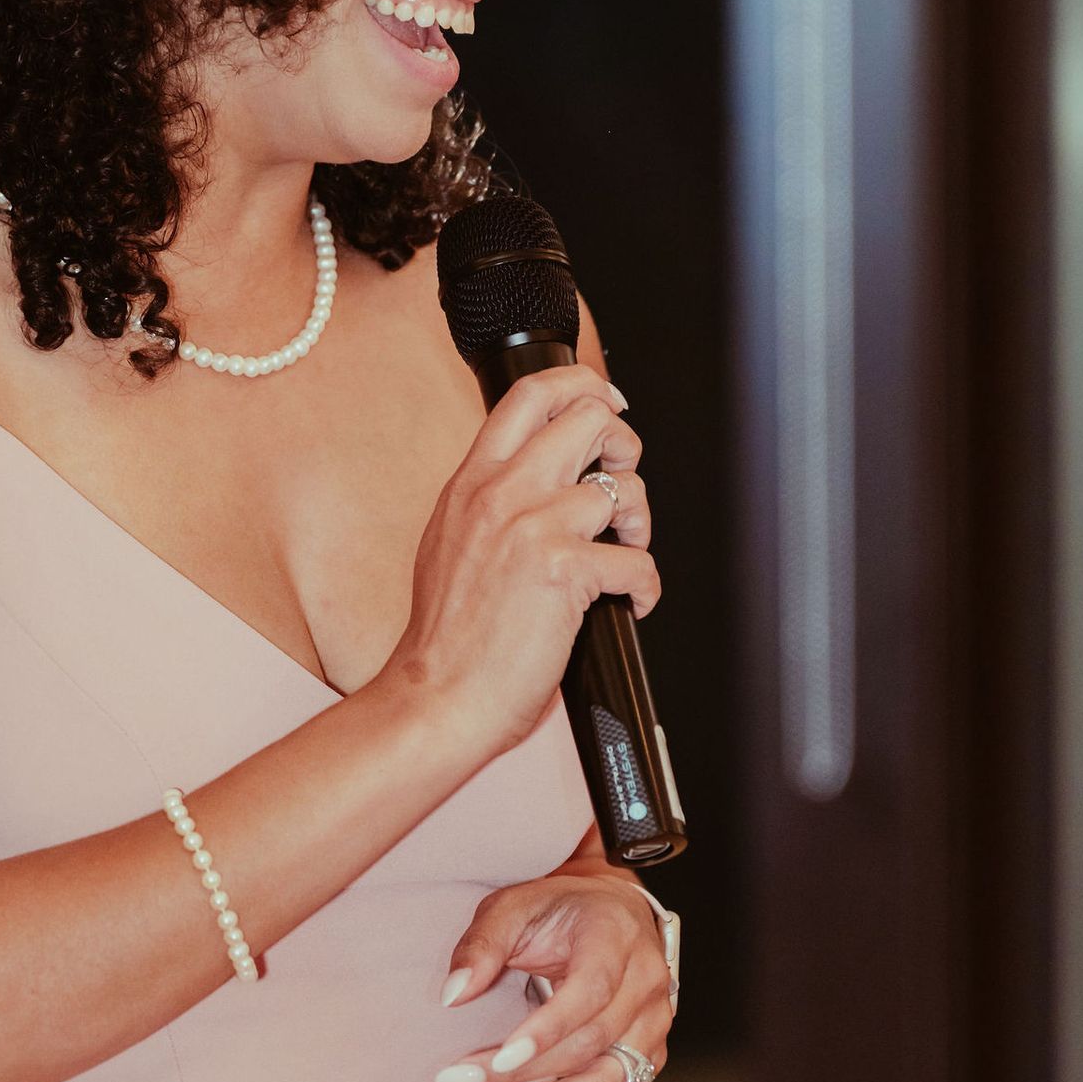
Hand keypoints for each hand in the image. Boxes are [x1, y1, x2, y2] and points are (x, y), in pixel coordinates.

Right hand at [377, 368, 658, 762]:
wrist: (437, 696)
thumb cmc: (447, 639)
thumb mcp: (451, 543)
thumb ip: (491, 502)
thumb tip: (544, 482)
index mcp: (471, 482)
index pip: (529, 395)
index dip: (582, 385)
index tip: (609, 401)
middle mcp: (500, 492)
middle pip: (588, 418)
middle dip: (624, 442)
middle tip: (623, 478)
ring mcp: (531, 526)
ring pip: (621, 488)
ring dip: (639, 522)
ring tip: (626, 551)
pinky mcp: (563, 569)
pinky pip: (635, 559)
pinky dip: (645, 585)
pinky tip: (630, 604)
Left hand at [430, 865, 675, 1081]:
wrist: (610, 914)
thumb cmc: (556, 911)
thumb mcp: (511, 907)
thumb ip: (482, 945)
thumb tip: (451, 996)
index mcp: (615, 936)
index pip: (590, 991)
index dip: (547, 1030)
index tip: (498, 1060)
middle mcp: (646, 983)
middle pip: (592, 1045)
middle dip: (524, 1076)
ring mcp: (653, 1024)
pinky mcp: (649, 1056)